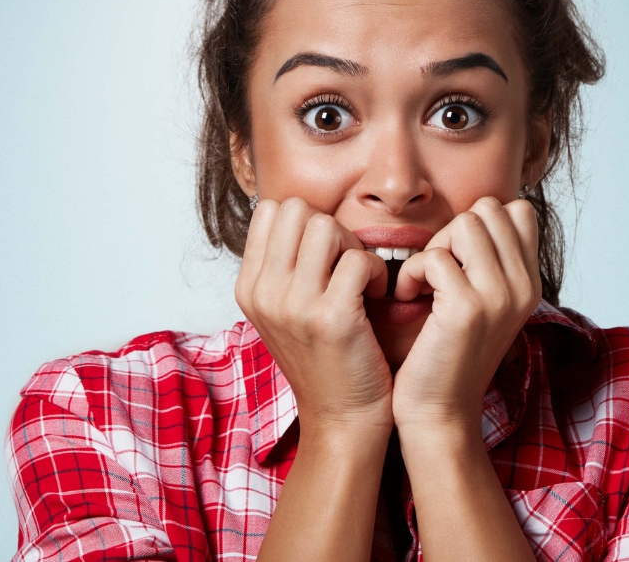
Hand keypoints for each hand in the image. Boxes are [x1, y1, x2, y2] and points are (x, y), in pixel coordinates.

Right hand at [235, 197, 393, 436]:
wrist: (342, 419)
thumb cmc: (324, 359)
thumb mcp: (285, 312)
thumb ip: (285, 266)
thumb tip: (302, 214)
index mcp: (249, 287)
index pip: (271, 210)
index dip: (306, 222)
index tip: (324, 255)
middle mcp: (264, 293)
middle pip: (296, 209)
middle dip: (330, 227)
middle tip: (346, 263)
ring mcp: (294, 306)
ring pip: (326, 226)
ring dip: (354, 245)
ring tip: (362, 278)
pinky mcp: (331, 318)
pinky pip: (359, 258)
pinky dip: (378, 270)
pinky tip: (378, 295)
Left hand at [389, 197, 541, 435]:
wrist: (439, 412)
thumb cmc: (448, 354)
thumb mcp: (482, 302)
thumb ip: (487, 261)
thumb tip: (476, 214)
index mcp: (529, 283)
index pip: (518, 210)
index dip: (479, 223)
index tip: (457, 259)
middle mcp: (523, 286)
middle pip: (489, 209)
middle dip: (453, 232)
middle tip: (436, 272)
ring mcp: (500, 296)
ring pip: (465, 223)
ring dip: (433, 248)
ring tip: (424, 284)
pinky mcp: (468, 309)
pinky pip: (433, 256)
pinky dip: (411, 274)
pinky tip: (408, 299)